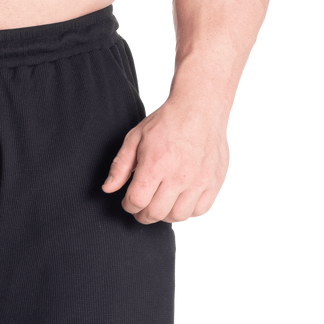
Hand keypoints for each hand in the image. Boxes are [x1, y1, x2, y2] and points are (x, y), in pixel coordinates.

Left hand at [101, 100, 231, 224]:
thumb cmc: (167, 122)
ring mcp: (200, 180)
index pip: (136, 201)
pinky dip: (189, 210)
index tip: (129, 201)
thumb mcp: (136, 138)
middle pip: (155, 213)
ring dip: (166, 214)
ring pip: (177, 216)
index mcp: (156, 163)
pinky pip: (200, 211)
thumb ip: (120, 166)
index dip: (128, 205)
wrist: (202, 106)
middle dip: (143, 215)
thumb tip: (107, 189)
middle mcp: (179, 174)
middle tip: (142, 207)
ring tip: (162, 203)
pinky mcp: (215, 182)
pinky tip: (182, 199)